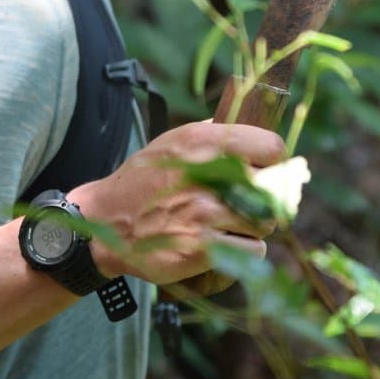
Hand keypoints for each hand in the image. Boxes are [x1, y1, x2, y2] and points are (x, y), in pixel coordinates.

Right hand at [73, 120, 283, 288]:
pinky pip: (252, 250)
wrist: (105, 222)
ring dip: (253, 226)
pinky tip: (220, 242)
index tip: (267, 171)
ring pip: (265, 222)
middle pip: (273, 189)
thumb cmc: (143, 181)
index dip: (274, 162)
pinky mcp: (202, 248)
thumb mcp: (171, 143)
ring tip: (228, 223)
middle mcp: (206, 175)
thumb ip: (211, 135)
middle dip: (264, 199)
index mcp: (202, 142)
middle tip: (246, 203)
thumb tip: (249, 128)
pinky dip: (242, 250)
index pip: (272, 148)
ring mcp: (204, 214)